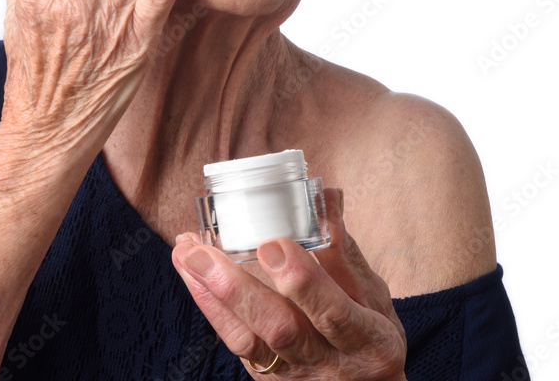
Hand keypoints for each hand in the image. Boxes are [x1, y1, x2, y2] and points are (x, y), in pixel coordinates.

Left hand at [172, 189, 406, 379]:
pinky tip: (192, 274)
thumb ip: (345, 251)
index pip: (333, 314)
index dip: (302, 283)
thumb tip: (327, 196)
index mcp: (367, 342)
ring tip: (185, 253)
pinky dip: (210, 306)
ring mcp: (295, 378)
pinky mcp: (268, 380)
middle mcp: (328, 365)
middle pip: (279, 331)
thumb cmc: (371, 336)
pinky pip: (236, 344)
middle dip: (236, 289)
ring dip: (211, 294)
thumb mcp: (373, 296)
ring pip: (247, 341)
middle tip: (202, 251)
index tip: (272, 244)